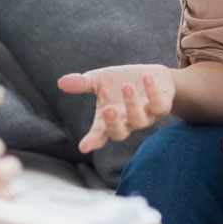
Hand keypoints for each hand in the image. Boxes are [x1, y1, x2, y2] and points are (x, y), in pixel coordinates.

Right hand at [57, 64, 174, 152]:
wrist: (152, 76)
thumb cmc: (121, 81)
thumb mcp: (99, 80)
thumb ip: (82, 84)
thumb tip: (61, 82)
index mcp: (110, 118)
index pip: (99, 134)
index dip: (92, 141)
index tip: (84, 147)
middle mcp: (127, 121)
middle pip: (120, 133)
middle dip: (114, 123)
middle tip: (108, 110)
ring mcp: (145, 116)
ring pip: (140, 120)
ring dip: (132, 104)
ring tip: (127, 86)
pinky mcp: (161, 107)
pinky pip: (160, 106)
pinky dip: (153, 93)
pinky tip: (147, 77)